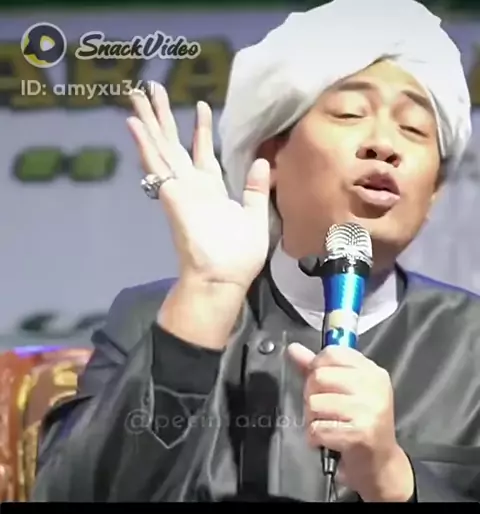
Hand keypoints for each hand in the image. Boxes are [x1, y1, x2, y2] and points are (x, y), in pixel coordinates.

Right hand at [127, 83, 270, 291]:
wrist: (222, 280)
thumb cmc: (238, 257)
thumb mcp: (255, 217)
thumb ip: (255, 190)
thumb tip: (262, 161)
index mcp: (211, 191)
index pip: (203, 154)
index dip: (201, 132)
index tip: (201, 107)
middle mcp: (192, 186)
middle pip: (173, 145)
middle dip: (164, 118)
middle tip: (152, 89)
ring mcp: (179, 190)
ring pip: (160, 149)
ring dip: (149, 122)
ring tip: (137, 94)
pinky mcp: (172, 196)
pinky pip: (156, 167)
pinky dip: (144, 145)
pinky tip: (134, 124)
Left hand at [289, 343, 414, 501]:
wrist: (380, 464)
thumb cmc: (359, 424)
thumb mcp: (343, 390)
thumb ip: (318, 368)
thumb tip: (294, 349)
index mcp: (372, 371)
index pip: (332, 353)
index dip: (317, 367)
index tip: (321, 384)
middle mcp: (373, 387)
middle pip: (318, 377)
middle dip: (311, 395)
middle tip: (323, 410)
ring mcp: (368, 410)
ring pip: (314, 403)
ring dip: (312, 419)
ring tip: (327, 426)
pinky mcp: (359, 434)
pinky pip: (316, 428)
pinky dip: (315, 437)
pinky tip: (327, 440)